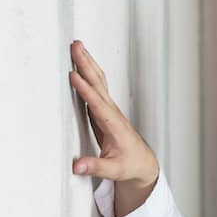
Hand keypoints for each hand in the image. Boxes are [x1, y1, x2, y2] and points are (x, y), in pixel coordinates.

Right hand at [68, 40, 159, 216]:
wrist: (142, 163)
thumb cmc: (130, 165)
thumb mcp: (113, 170)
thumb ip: (95, 167)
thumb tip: (77, 166)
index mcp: (114, 125)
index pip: (98, 104)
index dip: (85, 90)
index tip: (73, 76)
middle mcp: (113, 113)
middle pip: (98, 84)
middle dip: (87, 64)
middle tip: (75, 47)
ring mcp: (109, 110)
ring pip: (98, 81)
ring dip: (88, 63)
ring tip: (77, 46)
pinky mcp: (104, 110)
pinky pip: (96, 87)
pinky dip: (88, 73)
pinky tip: (80, 63)